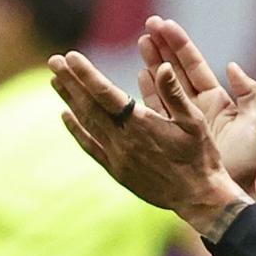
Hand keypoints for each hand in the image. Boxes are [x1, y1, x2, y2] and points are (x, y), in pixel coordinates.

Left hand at [50, 48, 253, 238]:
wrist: (198, 198)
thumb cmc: (201, 157)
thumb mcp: (195, 122)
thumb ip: (175, 94)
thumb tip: (162, 66)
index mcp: (142, 125)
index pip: (106, 94)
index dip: (87, 75)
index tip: (70, 56)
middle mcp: (124, 140)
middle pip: (90, 106)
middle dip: (71, 82)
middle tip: (54, 61)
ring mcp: (118, 156)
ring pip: (87, 124)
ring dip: (70, 101)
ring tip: (54, 81)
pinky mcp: (117, 170)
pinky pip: (91, 146)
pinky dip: (77, 130)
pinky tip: (65, 116)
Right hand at [136, 16, 255, 192]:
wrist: (228, 194)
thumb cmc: (245, 162)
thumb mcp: (253, 125)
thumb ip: (248, 94)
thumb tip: (233, 66)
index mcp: (216, 100)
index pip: (194, 65)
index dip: (179, 44)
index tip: (164, 24)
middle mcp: (197, 107)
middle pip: (175, 70)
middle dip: (162, 47)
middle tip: (147, 26)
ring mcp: (181, 120)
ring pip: (163, 86)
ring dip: (151, 64)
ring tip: (140, 42)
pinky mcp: (170, 135)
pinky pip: (155, 109)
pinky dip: (146, 92)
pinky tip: (137, 76)